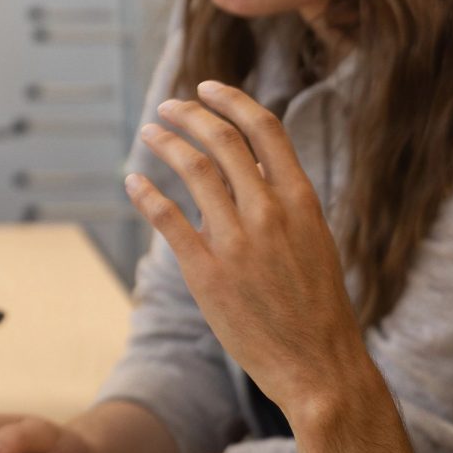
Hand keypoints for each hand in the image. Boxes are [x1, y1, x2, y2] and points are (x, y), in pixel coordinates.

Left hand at [123, 82, 369, 412]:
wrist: (318, 364)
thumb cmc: (317, 305)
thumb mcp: (314, 239)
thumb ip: (286, 200)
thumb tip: (257, 164)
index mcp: (301, 199)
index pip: (263, 127)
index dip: (231, 100)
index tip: (206, 88)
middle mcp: (269, 212)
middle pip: (221, 139)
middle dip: (189, 114)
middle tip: (168, 107)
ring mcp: (237, 241)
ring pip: (192, 169)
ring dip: (164, 143)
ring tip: (149, 135)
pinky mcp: (207, 273)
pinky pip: (167, 218)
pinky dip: (146, 193)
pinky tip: (134, 182)